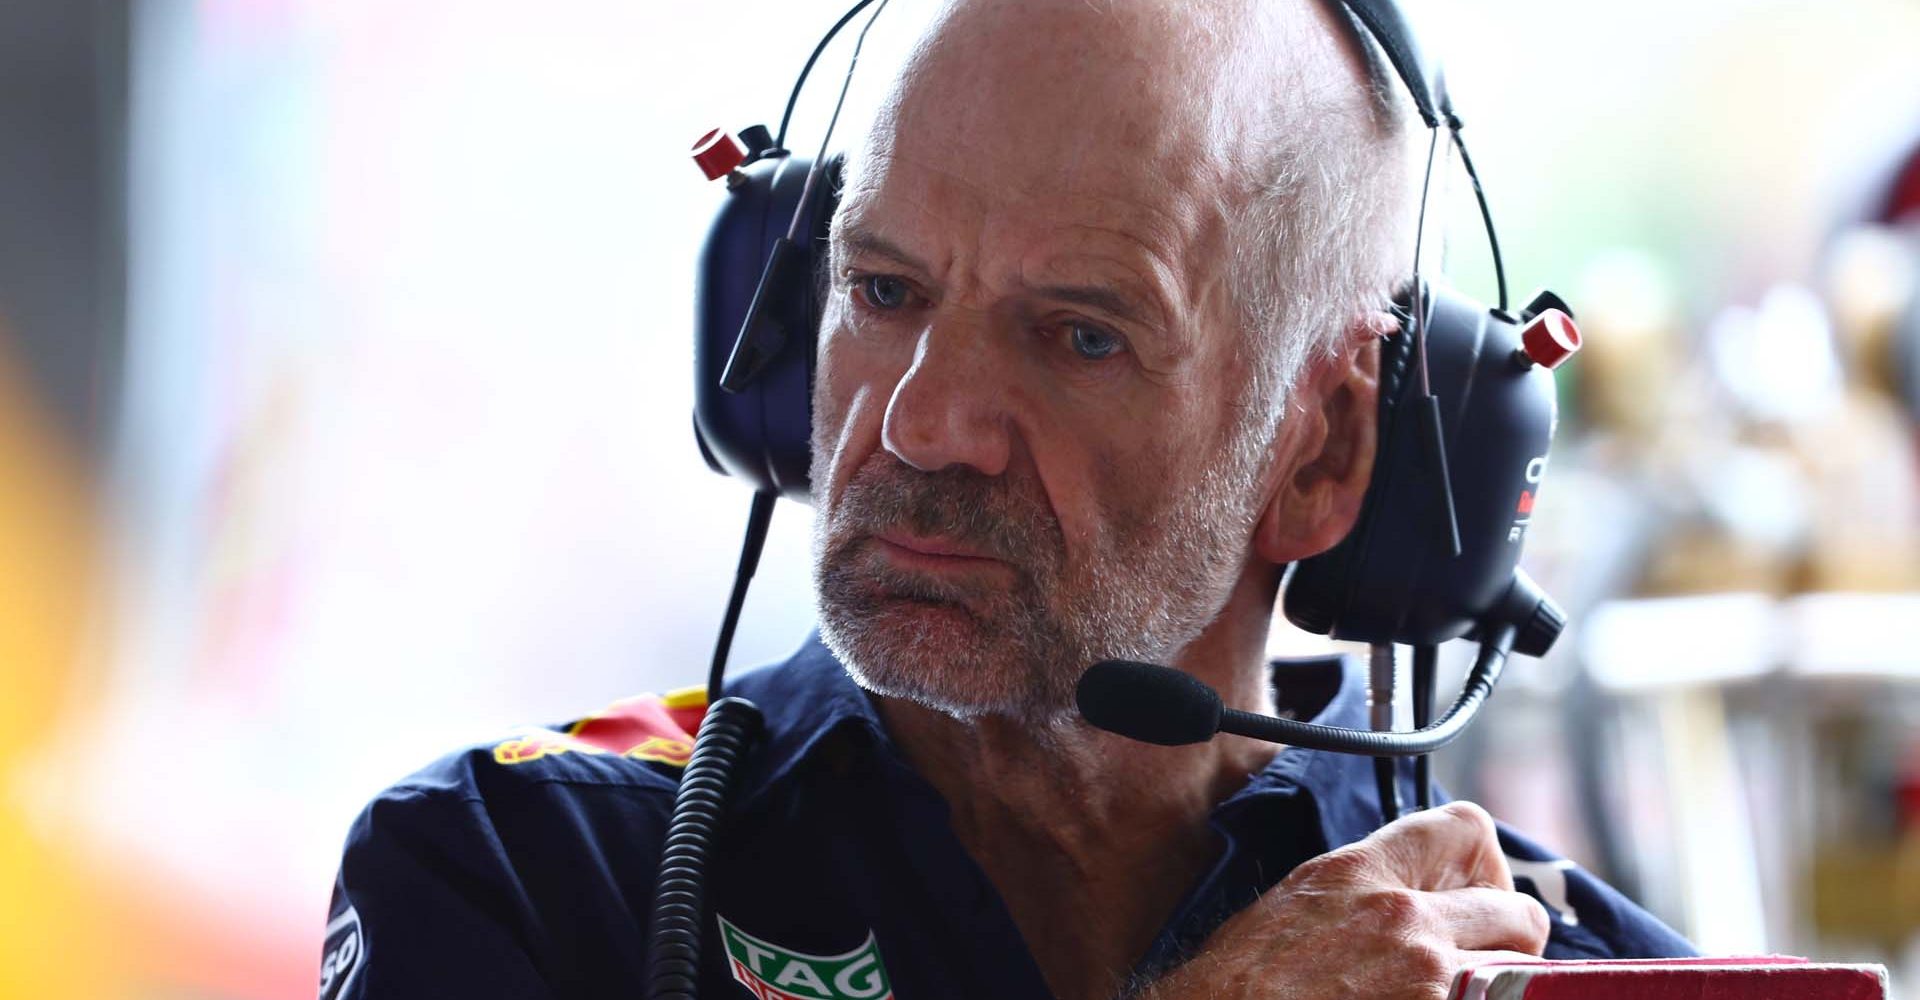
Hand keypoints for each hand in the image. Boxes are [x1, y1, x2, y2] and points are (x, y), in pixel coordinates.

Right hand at [1135, 801, 1549, 999]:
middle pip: (1516, 909)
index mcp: (1360, 871)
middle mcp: (1402, 917)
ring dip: (1503, 983)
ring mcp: (1424, 979)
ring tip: (1468, 988)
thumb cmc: (1239, 979)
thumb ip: (1364, 887)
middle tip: (1481, 958)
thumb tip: (1409, 892)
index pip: (1466, 827)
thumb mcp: (1299, 902)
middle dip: (1511, 937)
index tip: (1471, 892)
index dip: (1484, 863)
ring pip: (1518, 970)